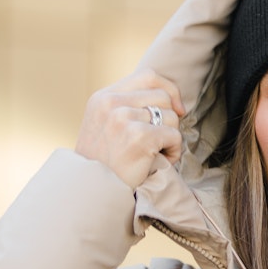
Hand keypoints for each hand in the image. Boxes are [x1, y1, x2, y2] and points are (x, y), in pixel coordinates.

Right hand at [75, 70, 185, 188]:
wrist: (91, 192)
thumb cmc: (103, 162)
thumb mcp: (103, 124)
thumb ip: (125, 106)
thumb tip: (169, 97)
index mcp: (102, 97)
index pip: (148, 76)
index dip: (168, 89)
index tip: (176, 108)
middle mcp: (111, 103)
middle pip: (163, 97)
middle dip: (170, 119)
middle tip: (159, 140)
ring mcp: (124, 118)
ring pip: (172, 117)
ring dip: (170, 138)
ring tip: (155, 154)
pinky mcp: (139, 136)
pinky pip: (174, 136)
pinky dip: (173, 152)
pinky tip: (158, 162)